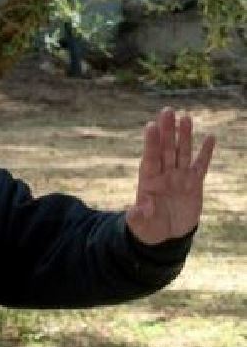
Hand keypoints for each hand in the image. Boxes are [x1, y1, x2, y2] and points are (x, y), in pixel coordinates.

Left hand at [126, 107, 216, 244]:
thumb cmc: (149, 229)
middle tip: (167, 111)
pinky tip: (210, 137)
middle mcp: (164, 175)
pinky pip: (200, 165)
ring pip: (182, 152)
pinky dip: (206, 152)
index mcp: (149, 182)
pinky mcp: (194, 183)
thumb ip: (138, 217)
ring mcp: (179, 178)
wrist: (167, 236)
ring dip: (185, 136)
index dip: (151, 143)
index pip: (150, 159)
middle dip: (167, 131)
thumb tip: (137, 209)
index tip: (151, 126)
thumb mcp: (141, 226)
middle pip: (166, 149)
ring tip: (186, 117)